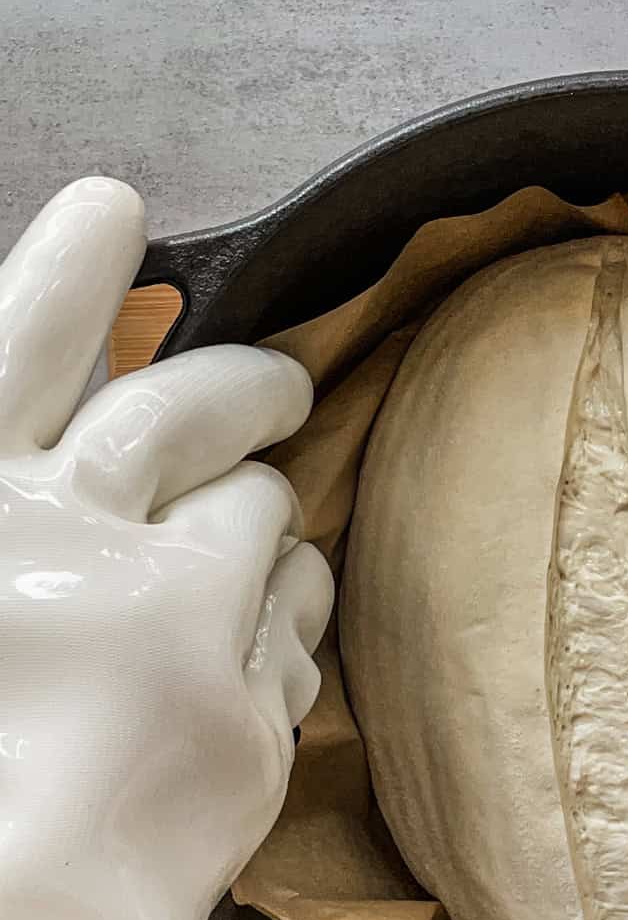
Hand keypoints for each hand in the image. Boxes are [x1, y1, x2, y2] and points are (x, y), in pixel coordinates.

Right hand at [0, 178, 331, 919]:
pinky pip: (306, 614)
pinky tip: (272, 626)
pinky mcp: (250, 717)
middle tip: (279, 379)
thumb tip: (47, 462)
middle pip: (188, 405)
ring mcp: (173, 630)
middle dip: (245, 379)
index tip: (117, 203)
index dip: (62, 261)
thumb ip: (8, 517)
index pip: (11, 341)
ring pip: (268, 509)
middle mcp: (65, 547)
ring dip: (272, 506)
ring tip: (268, 528)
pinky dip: (294, 604)